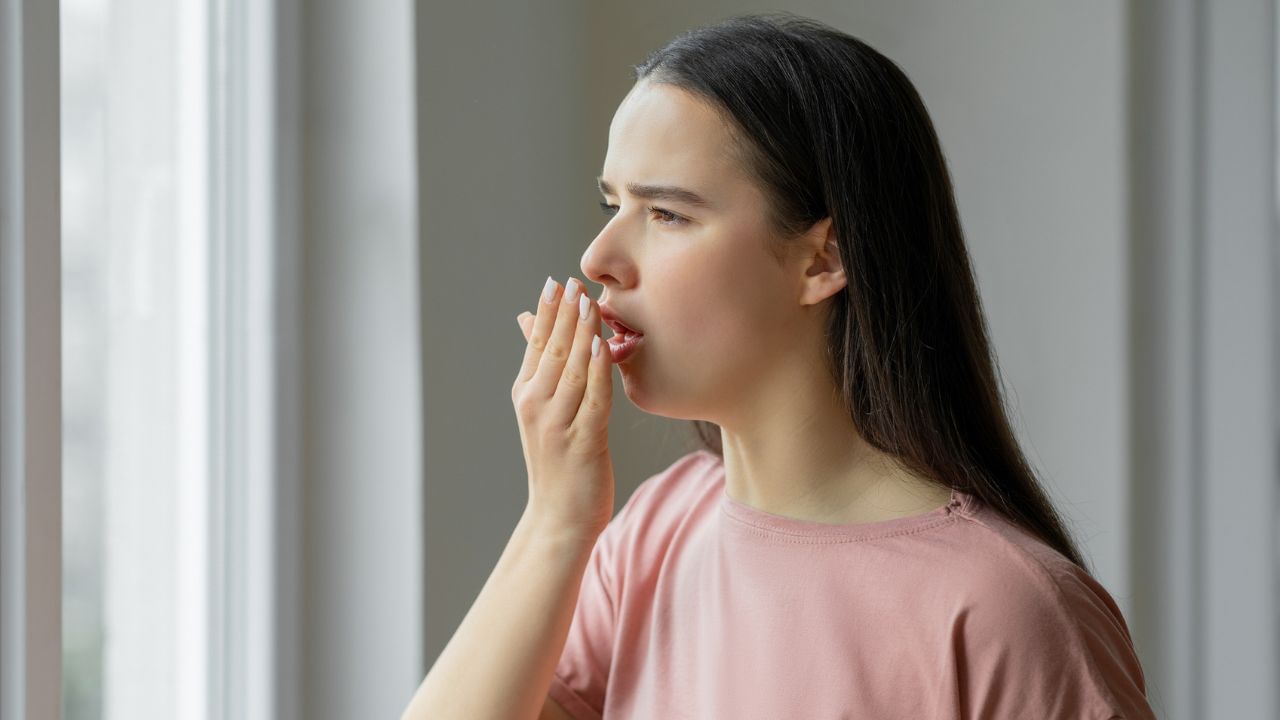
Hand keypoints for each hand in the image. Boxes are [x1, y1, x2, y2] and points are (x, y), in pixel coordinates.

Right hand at [511, 276, 615, 540]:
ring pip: (572, 370)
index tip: (558, 282)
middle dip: (565, 315)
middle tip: (576, 283)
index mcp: (526, 395)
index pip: (536, 345)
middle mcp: (536, 406)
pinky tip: (605, 347)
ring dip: (582, 335)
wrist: (559, 519)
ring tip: (590, 303)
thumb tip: (527, 318)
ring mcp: (557, 425)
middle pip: (552, 351)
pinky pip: (593, 399)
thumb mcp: (542, 410)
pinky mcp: (583, 443)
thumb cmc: (557, 462)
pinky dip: (598, 371)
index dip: (548, 312)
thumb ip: (541, 365)